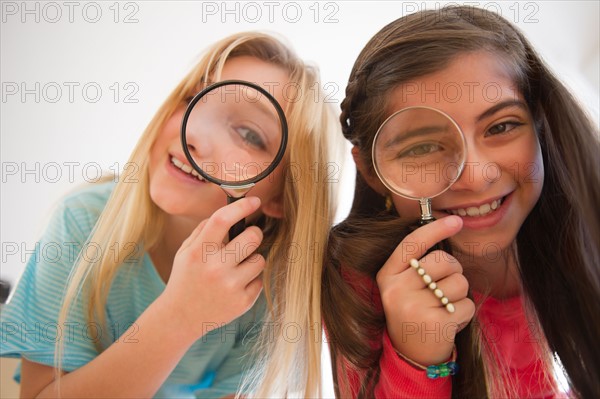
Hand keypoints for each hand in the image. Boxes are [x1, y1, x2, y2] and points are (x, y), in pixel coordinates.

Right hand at [159, 197, 264, 340]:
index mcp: (198, 251)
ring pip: (260, 260)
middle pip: (252, 237)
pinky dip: (250, 280)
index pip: (222, 219)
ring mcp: (230, 286)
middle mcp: (215, 268)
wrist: (180, 317)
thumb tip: (231, 210)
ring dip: (252, 260)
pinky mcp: (242, 302)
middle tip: (248, 238)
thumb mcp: (186, 251)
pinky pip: (259, 280)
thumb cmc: (186, 277)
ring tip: (237, 267)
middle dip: (254, 234)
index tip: (255, 201)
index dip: (241, 206)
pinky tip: (235, 286)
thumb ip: (204, 229)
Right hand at [376, 215, 474, 364]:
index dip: (435, 229)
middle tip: (445, 287)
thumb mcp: (402, 286)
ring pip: (459, 283)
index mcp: (387, 276)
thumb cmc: (412, 312)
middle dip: (453, 270)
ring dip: (459, 295)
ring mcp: (415, 308)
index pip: (412, 244)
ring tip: (444, 308)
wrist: (409, 356)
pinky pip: (467, 305)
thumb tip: (446, 228)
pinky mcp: (436, 324)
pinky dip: (465, 314)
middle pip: (443, 261)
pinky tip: (449, 323)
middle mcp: (397, 290)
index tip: (455, 221)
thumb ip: (416, 264)